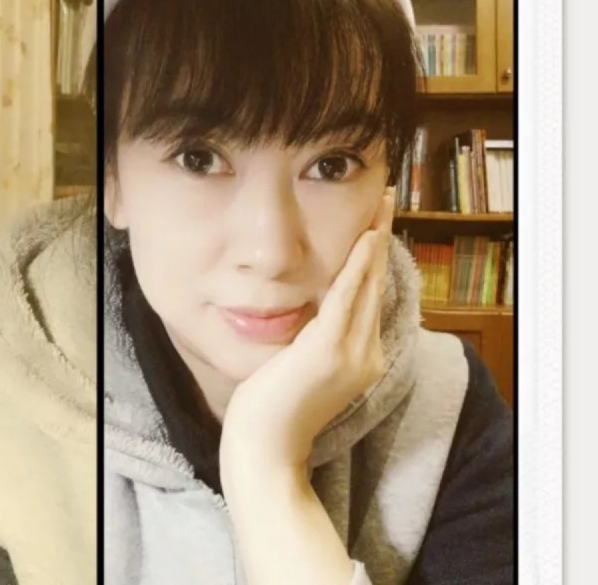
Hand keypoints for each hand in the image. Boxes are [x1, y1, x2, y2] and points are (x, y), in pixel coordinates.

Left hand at [220, 188, 394, 478]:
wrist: (264, 448)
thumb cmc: (273, 407)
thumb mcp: (301, 364)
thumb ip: (316, 335)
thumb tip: (312, 304)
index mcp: (362, 357)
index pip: (369, 296)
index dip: (375, 257)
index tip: (376, 223)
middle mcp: (366, 354)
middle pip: (375, 284)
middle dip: (380, 237)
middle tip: (384, 200)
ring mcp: (352, 354)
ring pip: (366, 285)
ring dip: (373, 241)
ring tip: (380, 206)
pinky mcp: (328, 351)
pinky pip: (346, 297)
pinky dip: (358, 265)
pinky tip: (367, 237)